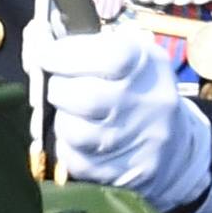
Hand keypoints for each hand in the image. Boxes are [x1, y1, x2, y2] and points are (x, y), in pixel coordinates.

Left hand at [22, 11, 211, 209]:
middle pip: (84, 97)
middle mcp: (146, 101)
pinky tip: (79, 140)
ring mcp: (138, 141)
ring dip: (62, 121)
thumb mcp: (125, 53)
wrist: (175, 144)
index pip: (105, 57)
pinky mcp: (127, 174)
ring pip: (75, 133)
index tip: (45, 54)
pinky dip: (68, 149)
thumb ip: (82, 43)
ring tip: (71, 114)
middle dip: (57, 89)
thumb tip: (36, 38)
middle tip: (57, 87)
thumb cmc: (136, 88)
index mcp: (145, 63)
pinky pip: (77, 163)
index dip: (64, 54)